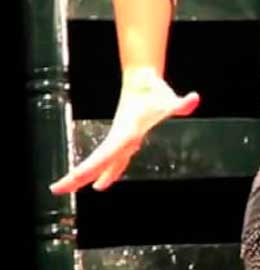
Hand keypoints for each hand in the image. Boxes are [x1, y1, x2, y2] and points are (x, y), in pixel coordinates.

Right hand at [49, 68, 198, 193]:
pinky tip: (104, 182)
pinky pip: (113, 158)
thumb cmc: (154, 90)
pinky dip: (108, 171)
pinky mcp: (125, 137)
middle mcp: (120, 137)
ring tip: (70, 189)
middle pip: (97, 161)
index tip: (73, 177)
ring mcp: (121, 138)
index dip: (90, 168)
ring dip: (88, 175)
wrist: (143, 79)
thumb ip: (182, 103)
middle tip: (56, 189)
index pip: (105, 154)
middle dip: (77, 175)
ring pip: (102, 161)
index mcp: (126, 132)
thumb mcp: (170, 99)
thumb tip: (193, 99)